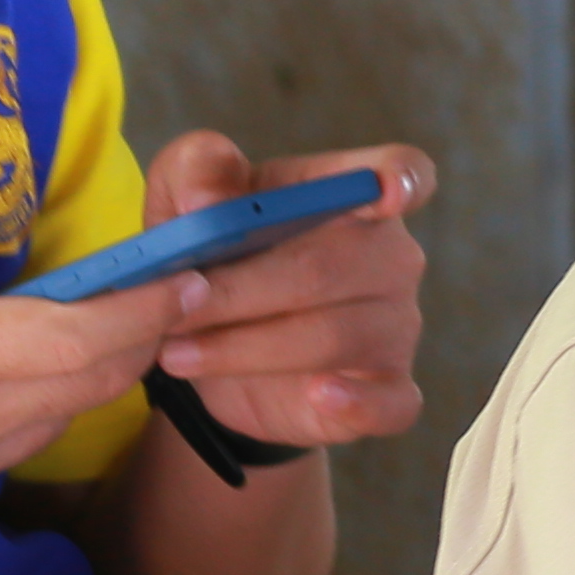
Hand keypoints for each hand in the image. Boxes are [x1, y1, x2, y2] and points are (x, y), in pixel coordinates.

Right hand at [0, 232, 181, 574]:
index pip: (81, 334)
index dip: (144, 307)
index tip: (184, 277)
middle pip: (93, 380)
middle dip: (143, 336)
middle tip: (169, 299)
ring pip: (60, 417)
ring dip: (98, 375)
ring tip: (105, 334)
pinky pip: (15, 444)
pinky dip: (46, 407)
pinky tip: (25, 384)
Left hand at [135, 131, 434, 449]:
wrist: (219, 355)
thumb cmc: (219, 259)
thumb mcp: (186, 203)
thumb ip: (192, 172)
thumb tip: (203, 198)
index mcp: (349, 198)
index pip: (401, 174)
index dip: (401, 180)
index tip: (386, 193)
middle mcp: (388, 259)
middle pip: (325, 268)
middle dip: (239, 289)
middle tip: (172, 306)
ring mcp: (395, 326)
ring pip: (332, 336)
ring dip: (245, 348)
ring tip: (177, 353)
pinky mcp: (389, 389)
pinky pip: (390, 402)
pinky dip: (358, 403)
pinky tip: (320, 395)